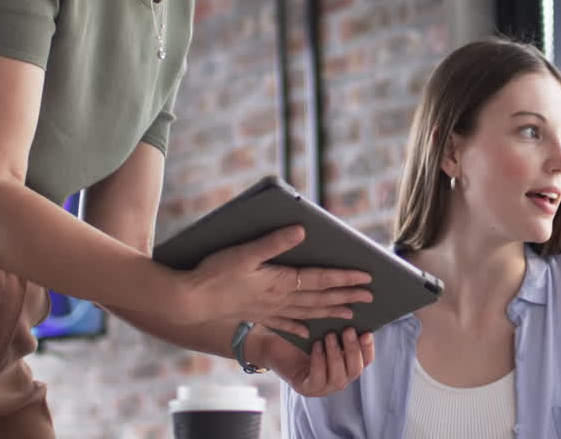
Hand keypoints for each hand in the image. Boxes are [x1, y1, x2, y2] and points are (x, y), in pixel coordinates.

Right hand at [175, 225, 372, 336]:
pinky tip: (307, 331)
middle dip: (346, 296)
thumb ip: (274, 242)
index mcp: (280, 281)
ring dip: (330, 311)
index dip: (345, 278)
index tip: (367, 278)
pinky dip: (299, 326)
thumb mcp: (245, 252)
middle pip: (320, 297)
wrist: (190, 301)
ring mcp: (269, 310)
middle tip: (370, 297)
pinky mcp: (256, 316)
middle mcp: (280, 299)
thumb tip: (302, 230)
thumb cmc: (215, 273)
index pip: (321, 279)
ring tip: (350, 314)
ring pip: (307, 312)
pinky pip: (284, 324)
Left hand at [254, 326, 375, 396]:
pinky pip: (318, 380)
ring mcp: (324, 387)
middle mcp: (339, 377)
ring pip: (339, 378)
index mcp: (347, 362)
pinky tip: (316, 346)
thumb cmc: (302, 332)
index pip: (366, 360)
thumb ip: (340, 325)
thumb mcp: (324, 327)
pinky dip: (319, 362)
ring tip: (329, 336)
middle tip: (348, 330)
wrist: (273, 342)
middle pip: (355, 370)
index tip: (366, 332)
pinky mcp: (307, 388)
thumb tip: (356, 308)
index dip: (368, 348)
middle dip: (353, 350)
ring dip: (336, 356)